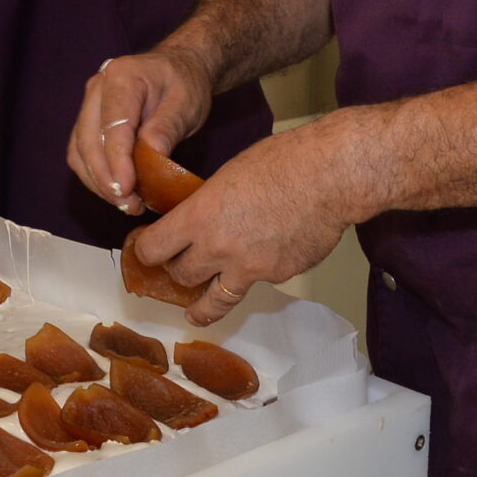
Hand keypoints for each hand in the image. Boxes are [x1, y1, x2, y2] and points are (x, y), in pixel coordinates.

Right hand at [69, 49, 215, 213]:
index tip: (127, 189)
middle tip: (129, 205)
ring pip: (80, 152)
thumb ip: (168, 125)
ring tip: (127, 204)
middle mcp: (97, 89)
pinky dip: (96, 178)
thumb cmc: (184, 84)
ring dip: (98, 183)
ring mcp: (88, 105)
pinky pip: (82, 155)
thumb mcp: (187, 102)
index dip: (117, 161)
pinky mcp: (87, 123)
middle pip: (88, 141)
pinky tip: (118, 193)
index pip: (112, 125)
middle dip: (105, 179)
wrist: (177, 70)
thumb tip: (153, 154)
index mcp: (122, 76)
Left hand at [130, 118, 363, 325]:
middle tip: (181, 266)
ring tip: (195, 314)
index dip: (147, 251)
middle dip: (178, 271)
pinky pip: (258, 282)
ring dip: (201, 306)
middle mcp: (218, 248)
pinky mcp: (278, 277)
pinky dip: (257, 275)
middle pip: (181, 276)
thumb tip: (203, 219)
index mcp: (199, 217)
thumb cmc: (281, 162)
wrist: (329, 177)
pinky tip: (268, 256)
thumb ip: (209, 205)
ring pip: (214, 299)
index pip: (154, 248)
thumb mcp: (228, 175)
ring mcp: (249, 269)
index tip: (146, 252)